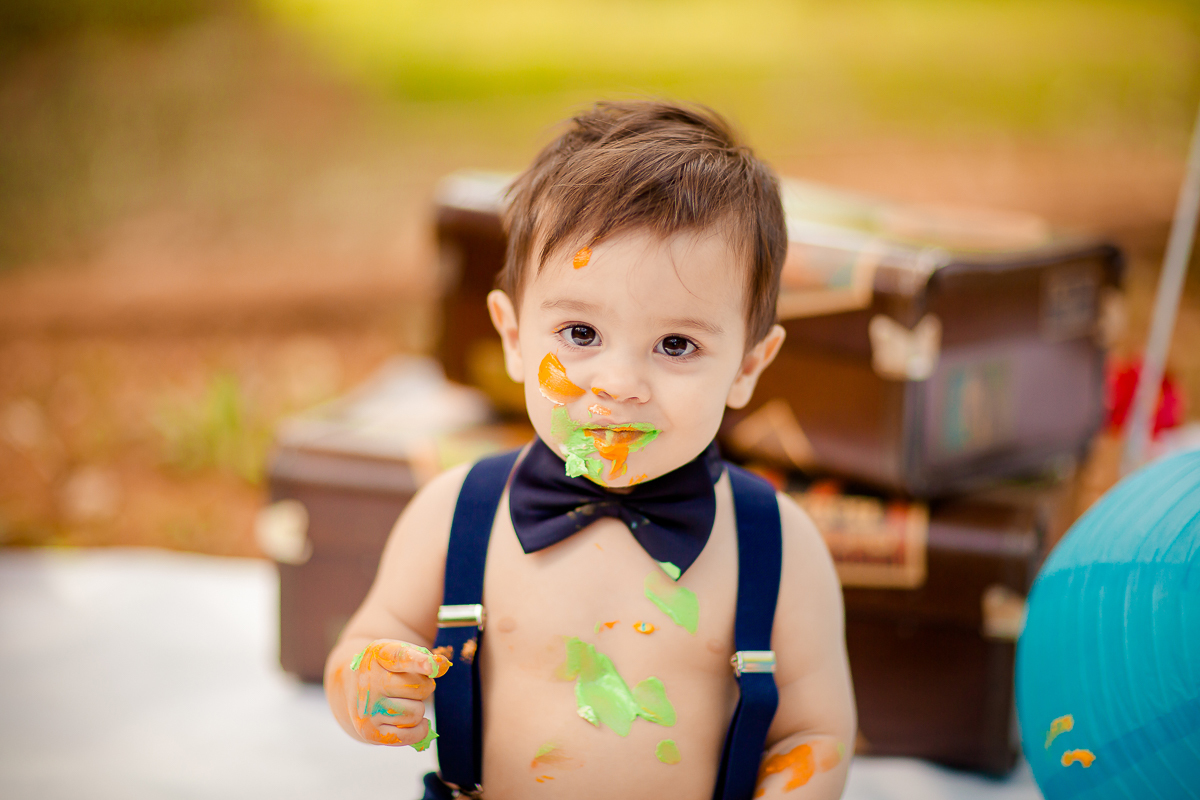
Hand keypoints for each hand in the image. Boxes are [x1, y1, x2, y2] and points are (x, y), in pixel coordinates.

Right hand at [334, 639, 451, 747]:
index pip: (401, 658)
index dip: (419, 662)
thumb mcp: (399, 654)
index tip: (431, 665)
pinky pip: (409, 736)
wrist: (352, 686)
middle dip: (424, 688)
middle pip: (419, 689)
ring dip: (418, 708)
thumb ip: (423, 657)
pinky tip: (415, 721)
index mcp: (379, 655)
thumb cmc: (385, 667)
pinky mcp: (369, 732)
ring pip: (416, 713)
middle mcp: (369, 682)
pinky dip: (419, 730)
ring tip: (406, 702)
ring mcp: (368, 709)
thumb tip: (442, 666)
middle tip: (412, 687)